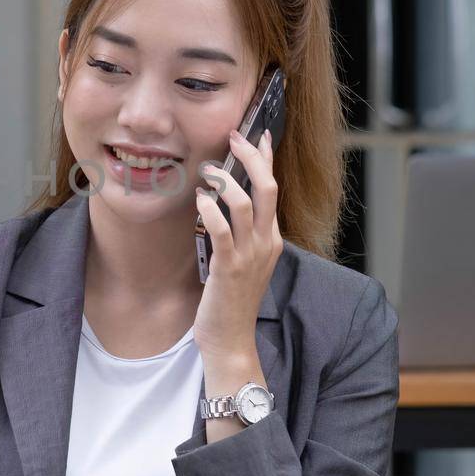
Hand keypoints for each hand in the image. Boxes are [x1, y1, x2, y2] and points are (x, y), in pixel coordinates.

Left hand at [192, 128, 281, 383]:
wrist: (231, 340)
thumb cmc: (231, 301)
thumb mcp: (243, 262)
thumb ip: (241, 234)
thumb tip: (226, 203)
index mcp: (271, 239)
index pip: (274, 189)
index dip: (267, 159)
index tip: (259, 134)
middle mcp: (266, 243)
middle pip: (268, 188)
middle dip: (252, 158)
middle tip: (234, 138)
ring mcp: (250, 255)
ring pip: (247, 204)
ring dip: (225, 181)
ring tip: (207, 170)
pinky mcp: (229, 268)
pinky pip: (222, 230)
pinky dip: (211, 210)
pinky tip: (200, 201)